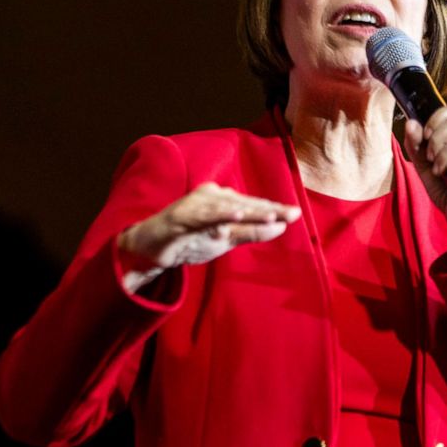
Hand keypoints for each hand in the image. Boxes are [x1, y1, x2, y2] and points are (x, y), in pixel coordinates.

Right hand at [117, 182, 301, 292]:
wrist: (151, 249)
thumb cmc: (190, 241)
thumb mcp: (226, 239)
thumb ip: (251, 232)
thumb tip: (281, 226)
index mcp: (221, 200)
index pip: (252, 204)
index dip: (273, 209)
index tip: (295, 213)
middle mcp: (210, 197)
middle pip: (243, 203)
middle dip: (268, 208)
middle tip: (292, 213)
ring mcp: (194, 205)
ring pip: (227, 208)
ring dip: (250, 211)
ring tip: (272, 214)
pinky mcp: (180, 216)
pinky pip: (203, 215)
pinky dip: (220, 214)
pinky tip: (237, 215)